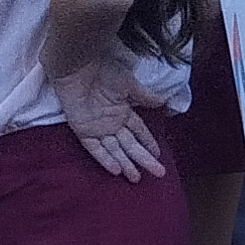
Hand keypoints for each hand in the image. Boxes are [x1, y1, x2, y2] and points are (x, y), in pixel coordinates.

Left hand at [55, 60, 166, 180]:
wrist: (79, 66)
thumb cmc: (104, 71)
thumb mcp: (130, 84)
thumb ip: (145, 96)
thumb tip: (164, 103)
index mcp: (123, 111)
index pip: (139, 132)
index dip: (149, 143)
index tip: (159, 156)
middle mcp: (112, 122)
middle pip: (130, 145)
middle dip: (144, 159)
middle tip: (159, 173)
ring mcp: (97, 128)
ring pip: (115, 150)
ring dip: (126, 164)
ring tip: (137, 178)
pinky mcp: (83, 130)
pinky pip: (95, 149)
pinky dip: (105, 159)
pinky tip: (117, 170)